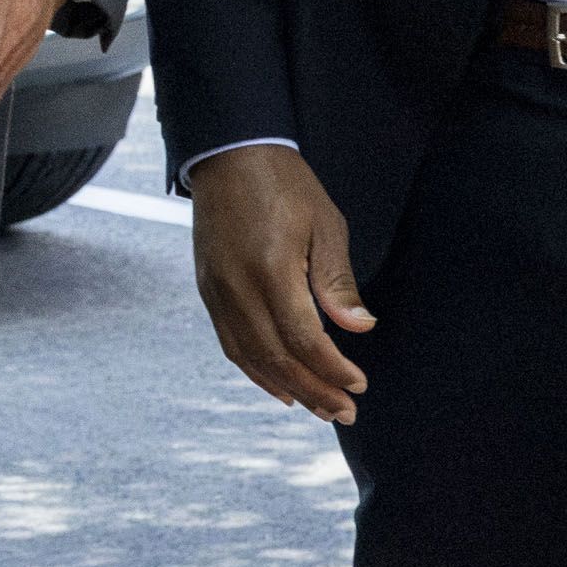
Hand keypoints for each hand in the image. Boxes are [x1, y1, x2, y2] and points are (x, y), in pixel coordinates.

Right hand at [189, 143, 372, 421]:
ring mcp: (217, 290)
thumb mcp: (325, 224)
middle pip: (276, 357)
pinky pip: (229, 341)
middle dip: (314, 389)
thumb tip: (359, 327)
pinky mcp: (208, 288)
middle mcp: (238, 287)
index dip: (332, 368)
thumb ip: (336, 281)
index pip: (304, 338)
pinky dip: (252, 369)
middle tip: (345, 411)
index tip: (359, 384)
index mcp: (271, 270)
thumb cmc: (285, 185)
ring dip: (284, 386)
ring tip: (315, 407)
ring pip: (248, 356)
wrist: (228, 155)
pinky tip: (275, 383)